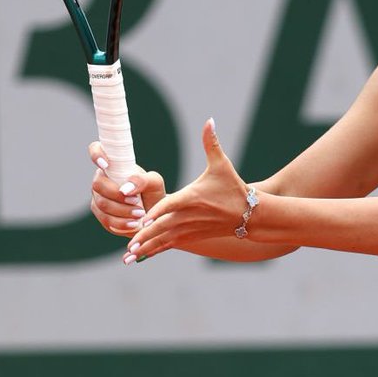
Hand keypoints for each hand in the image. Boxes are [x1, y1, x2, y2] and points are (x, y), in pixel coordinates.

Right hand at [88, 142, 166, 236]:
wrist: (154, 215)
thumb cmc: (153, 193)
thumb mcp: (154, 184)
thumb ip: (142, 180)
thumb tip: (126, 188)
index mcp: (112, 166)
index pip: (96, 150)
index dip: (96, 154)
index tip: (105, 164)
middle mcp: (101, 180)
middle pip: (98, 185)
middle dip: (117, 195)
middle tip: (137, 202)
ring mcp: (98, 198)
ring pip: (102, 204)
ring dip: (122, 211)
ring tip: (140, 214)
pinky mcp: (102, 216)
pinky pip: (106, 220)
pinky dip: (122, 223)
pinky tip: (134, 224)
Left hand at [125, 119, 248, 262]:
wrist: (250, 215)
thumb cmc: (233, 188)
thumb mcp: (222, 165)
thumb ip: (211, 143)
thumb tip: (210, 120)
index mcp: (192, 197)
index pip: (171, 206)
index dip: (157, 212)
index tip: (142, 220)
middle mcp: (189, 216)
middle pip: (163, 228)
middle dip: (145, 237)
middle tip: (128, 245)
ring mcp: (190, 228)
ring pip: (164, 239)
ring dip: (146, 248)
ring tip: (128, 256)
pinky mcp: (191, 236)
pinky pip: (169, 244)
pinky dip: (154, 250)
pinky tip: (138, 257)